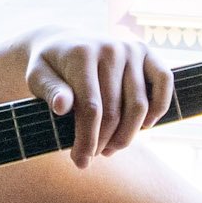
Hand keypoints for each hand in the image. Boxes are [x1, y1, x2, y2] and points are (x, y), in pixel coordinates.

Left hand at [24, 31, 173, 167]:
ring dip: (128, 134)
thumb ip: (50, 90)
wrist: (62, 41)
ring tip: (111, 148)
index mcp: (81, 54)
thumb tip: (62, 106)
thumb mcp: (38, 76)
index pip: (90, 108)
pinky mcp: (146, 51)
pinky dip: (159, 107)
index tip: (80, 161)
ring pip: (139, 105)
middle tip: (93, 156)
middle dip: (104, 141)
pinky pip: (164, 81)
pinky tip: (145, 126)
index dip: (87, 140)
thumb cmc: (49, 66)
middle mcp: (110, 49)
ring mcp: (131, 49)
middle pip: (115, 111)